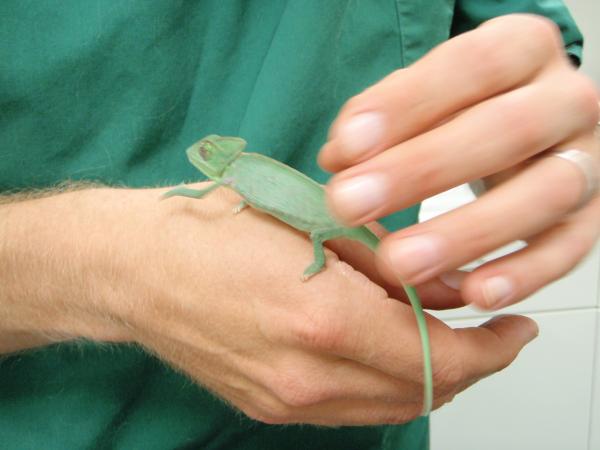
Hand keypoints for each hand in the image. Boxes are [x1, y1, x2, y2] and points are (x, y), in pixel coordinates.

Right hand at [96, 184, 536, 423]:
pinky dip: (383, 384)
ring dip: (428, 376)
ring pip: (390, 407)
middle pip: (423, 392)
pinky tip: (383, 348)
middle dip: (470, 364)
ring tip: (439, 335)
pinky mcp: (269, 407)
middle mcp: (309, 375)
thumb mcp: (312, 219)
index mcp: (325, 318)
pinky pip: (350, 408)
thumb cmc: (212, 226)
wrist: (134, 268)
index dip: (492, 349)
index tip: (517, 330)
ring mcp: (287, 401)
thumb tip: (444, 286)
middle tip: (488, 331)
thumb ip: (386, 261)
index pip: (441, 358)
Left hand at [319, 14, 599, 310]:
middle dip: (422, 170)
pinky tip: (473, 293)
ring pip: (544, 194)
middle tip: (352, 204)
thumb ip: (385, 120)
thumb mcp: (428, 96)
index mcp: (523, 50)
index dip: (405, 105)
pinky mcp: (590, 218)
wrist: (534, 125)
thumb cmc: (469, 109)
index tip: (347, 146)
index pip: (471, 65)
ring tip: (401, 263)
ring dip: (467, 233)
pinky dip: (522, 274)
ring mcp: (586, 160)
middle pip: (507, 130)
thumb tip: (341, 159)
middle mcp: (565, 100)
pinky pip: (567, 249)